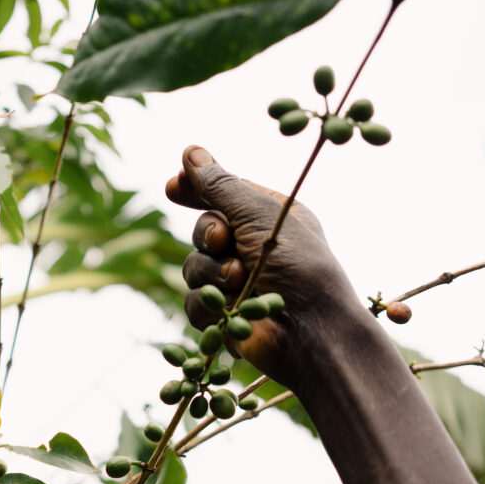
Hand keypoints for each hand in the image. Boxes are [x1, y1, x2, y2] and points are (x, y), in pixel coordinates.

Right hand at [167, 145, 361, 388]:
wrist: (311, 331)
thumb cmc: (300, 267)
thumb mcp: (259, 215)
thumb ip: (221, 186)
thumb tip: (190, 152)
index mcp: (268, 217)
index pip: (222, 194)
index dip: (195, 189)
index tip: (173, 187)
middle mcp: (252, 247)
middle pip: (202, 230)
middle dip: (209, 236)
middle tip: (225, 241)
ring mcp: (237, 284)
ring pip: (193, 267)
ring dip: (211, 271)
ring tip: (239, 280)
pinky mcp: (224, 316)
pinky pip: (193, 301)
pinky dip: (208, 302)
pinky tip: (230, 309)